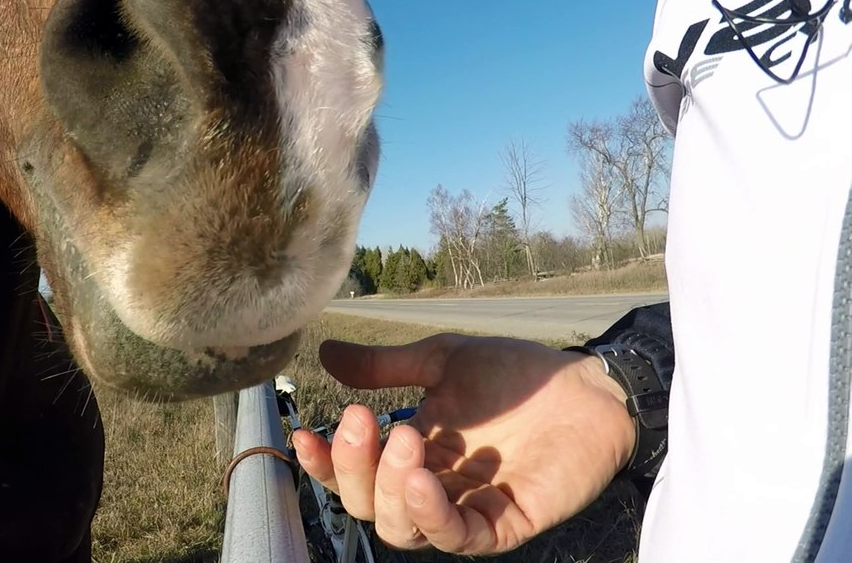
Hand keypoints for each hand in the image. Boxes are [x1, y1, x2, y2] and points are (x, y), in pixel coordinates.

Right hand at [291, 334, 634, 554]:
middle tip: (363, 419)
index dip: (326, 463)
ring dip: (388, 490)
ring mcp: (467, 509)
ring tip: (402, 439)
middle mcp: (432, 488)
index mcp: (411, 453)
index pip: (353, 476)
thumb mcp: (441, 361)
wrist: (587, 385)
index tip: (304, 434)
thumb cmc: (518, 375)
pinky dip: (431, 515)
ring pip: (404, 529)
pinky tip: (418, 481)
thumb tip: (324, 353)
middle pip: (368, 507)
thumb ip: (384, 366)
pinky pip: (457, 538)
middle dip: (355, 468)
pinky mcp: (504, 524)